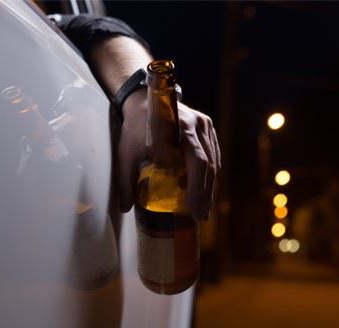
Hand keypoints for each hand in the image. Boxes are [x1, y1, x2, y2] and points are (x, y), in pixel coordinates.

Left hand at [117, 90, 220, 220]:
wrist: (144, 100)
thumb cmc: (134, 128)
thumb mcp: (125, 153)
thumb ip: (124, 180)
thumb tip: (125, 208)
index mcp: (178, 127)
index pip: (195, 161)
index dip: (197, 186)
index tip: (191, 207)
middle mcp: (196, 124)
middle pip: (207, 164)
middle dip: (205, 193)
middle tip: (200, 216)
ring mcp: (205, 125)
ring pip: (213, 162)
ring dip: (210, 188)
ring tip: (204, 210)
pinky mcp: (208, 128)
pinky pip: (214, 155)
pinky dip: (210, 176)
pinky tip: (205, 192)